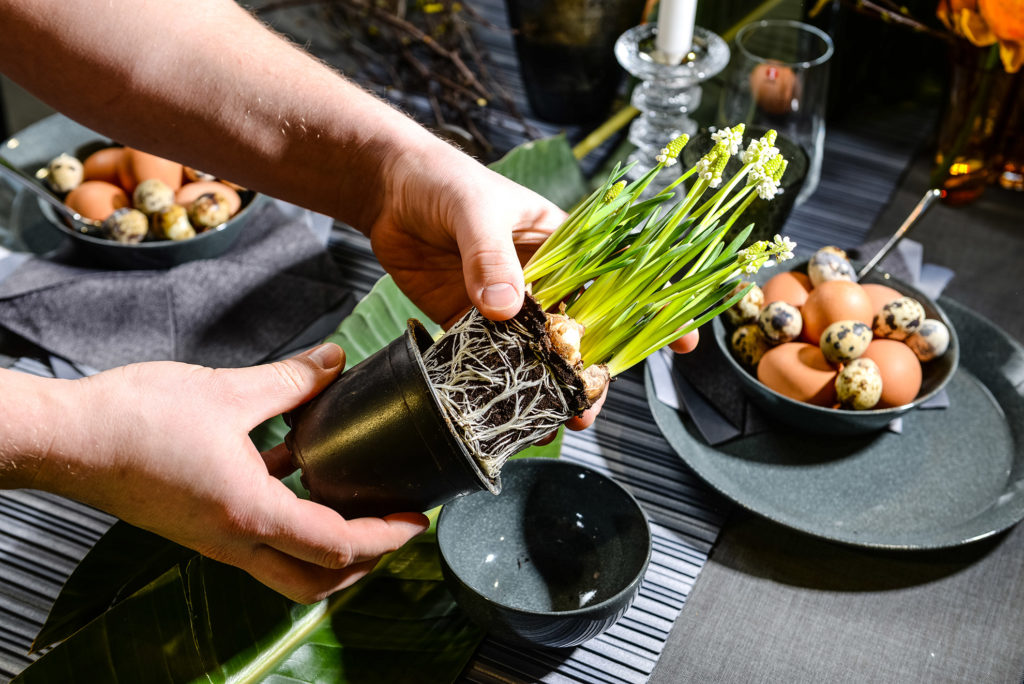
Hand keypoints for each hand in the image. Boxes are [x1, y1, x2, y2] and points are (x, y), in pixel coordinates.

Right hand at [32, 343, 427, 603]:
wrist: (67, 439)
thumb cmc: (134, 421)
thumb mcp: (228, 391)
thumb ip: (291, 380)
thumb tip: (334, 361)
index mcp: (252, 514)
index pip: (339, 545)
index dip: (386, 537)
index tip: (415, 520)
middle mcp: (235, 539)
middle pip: (316, 580)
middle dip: (364, 563)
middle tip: (392, 530)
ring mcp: (214, 538)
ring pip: (287, 568)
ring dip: (328, 547)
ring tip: (357, 504)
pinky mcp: (199, 525)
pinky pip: (258, 537)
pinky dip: (289, 518)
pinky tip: (297, 468)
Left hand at [369, 142, 700, 431]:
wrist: (385, 189)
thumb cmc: (442, 179)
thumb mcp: (475, 209)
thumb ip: (490, 255)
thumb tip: (505, 307)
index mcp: (559, 244)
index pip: (617, 278)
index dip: (651, 310)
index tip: (683, 341)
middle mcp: (538, 279)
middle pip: (578, 329)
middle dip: (592, 367)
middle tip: (590, 402)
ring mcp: (502, 304)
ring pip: (536, 352)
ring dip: (546, 385)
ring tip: (553, 419)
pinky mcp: (466, 320)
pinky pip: (488, 357)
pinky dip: (498, 384)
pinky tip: (505, 409)